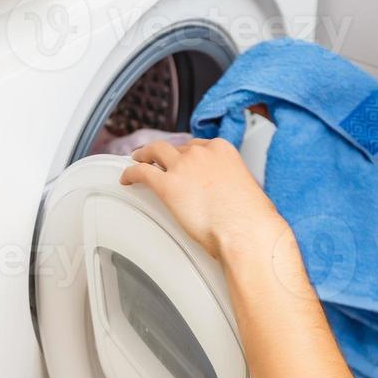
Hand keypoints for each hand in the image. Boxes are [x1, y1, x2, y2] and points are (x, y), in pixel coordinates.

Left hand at [119, 137, 286, 260]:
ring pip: (154, 151)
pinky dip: (130, 173)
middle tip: (156, 158)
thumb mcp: (247, 191)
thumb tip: (228, 197)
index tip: (183, 159)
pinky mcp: (167, 185)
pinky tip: (126, 179)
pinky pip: (141, 173)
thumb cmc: (251, 219)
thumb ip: (232, 186)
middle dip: (165, 152)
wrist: (245, 232)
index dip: (187, 153)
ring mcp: (182, 167)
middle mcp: (200, 153)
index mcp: (222, 150)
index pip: (198, 145)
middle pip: (175, 147)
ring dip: (143, 155)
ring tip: (136, 160)